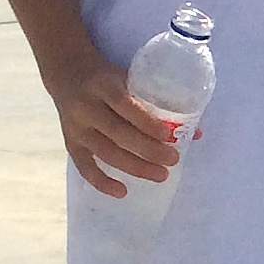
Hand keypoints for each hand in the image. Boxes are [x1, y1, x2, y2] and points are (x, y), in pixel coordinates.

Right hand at [44, 52, 183, 198]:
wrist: (66, 72)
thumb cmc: (108, 78)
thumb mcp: (130, 78)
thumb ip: (157, 101)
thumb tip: (196, 132)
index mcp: (104, 85)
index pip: (126, 105)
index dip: (148, 123)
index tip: (171, 136)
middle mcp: (87, 107)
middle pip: (118, 133)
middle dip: (147, 150)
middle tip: (173, 160)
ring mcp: (76, 127)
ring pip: (105, 152)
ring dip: (134, 167)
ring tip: (160, 175)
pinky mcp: (70, 142)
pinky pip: (84, 166)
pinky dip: (101, 181)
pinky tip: (122, 191)